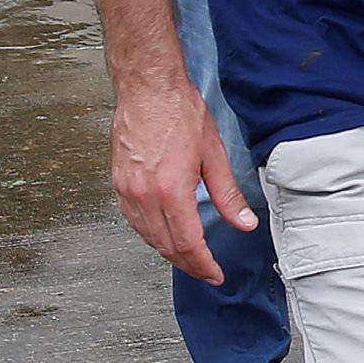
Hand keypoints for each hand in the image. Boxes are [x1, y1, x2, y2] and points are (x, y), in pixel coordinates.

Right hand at [109, 80, 257, 279]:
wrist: (148, 88)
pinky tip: (164, 235)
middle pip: (167, 246)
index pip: (188, 244)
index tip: (215, 274)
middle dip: (189, 264)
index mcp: (171, 190)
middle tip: (206, 271)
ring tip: (189, 258)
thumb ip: (228, 195)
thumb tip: (244, 222)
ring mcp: (127, 190)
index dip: (203, 265)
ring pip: (148, 237)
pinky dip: (151, 235)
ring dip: (169, 252)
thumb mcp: (214, 155)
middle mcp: (144, 195)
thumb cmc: (178, 112)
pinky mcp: (119, 183)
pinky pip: (134, 221)